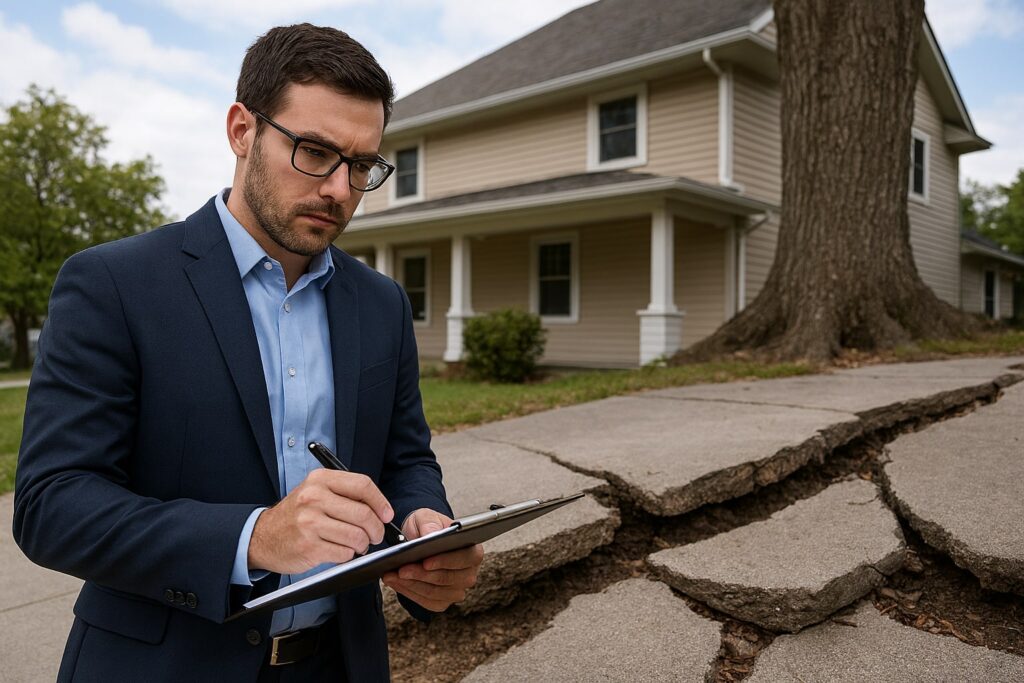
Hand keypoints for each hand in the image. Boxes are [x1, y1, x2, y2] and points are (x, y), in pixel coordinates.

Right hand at [248, 469, 393, 574]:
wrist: (262, 537)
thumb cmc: (296, 515)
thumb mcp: (315, 493)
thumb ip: (344, 494)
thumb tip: (380, 508)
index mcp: (320, 480)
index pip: (362, 485)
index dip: (380, 501)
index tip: (387, 514)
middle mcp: (314, 498)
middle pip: (363, 513)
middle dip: (376, 529)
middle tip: (376, 535)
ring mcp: (310, 523)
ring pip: (357, 536)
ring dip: (363, 544)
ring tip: (358, 544)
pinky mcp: (309, 546)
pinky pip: (344, 553)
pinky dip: (349, 555)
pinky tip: (342, 551)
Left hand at [382, 508, 483, 611]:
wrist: (419, 540)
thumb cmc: (428, 527)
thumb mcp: (427, 517)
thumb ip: (430, 523)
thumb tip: (430, 534)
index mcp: (473, 551)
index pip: (466, 558)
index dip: (445, 561)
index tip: (425, 562)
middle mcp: (469, 573)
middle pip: (448, 579)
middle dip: (422, 575)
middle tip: (401, 569)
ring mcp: (457, 590)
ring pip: (435, 592)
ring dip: (412, 585)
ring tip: (392, 575)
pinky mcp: (443, 601)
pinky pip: (426, 602)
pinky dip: (409, 592)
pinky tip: (396, 582)